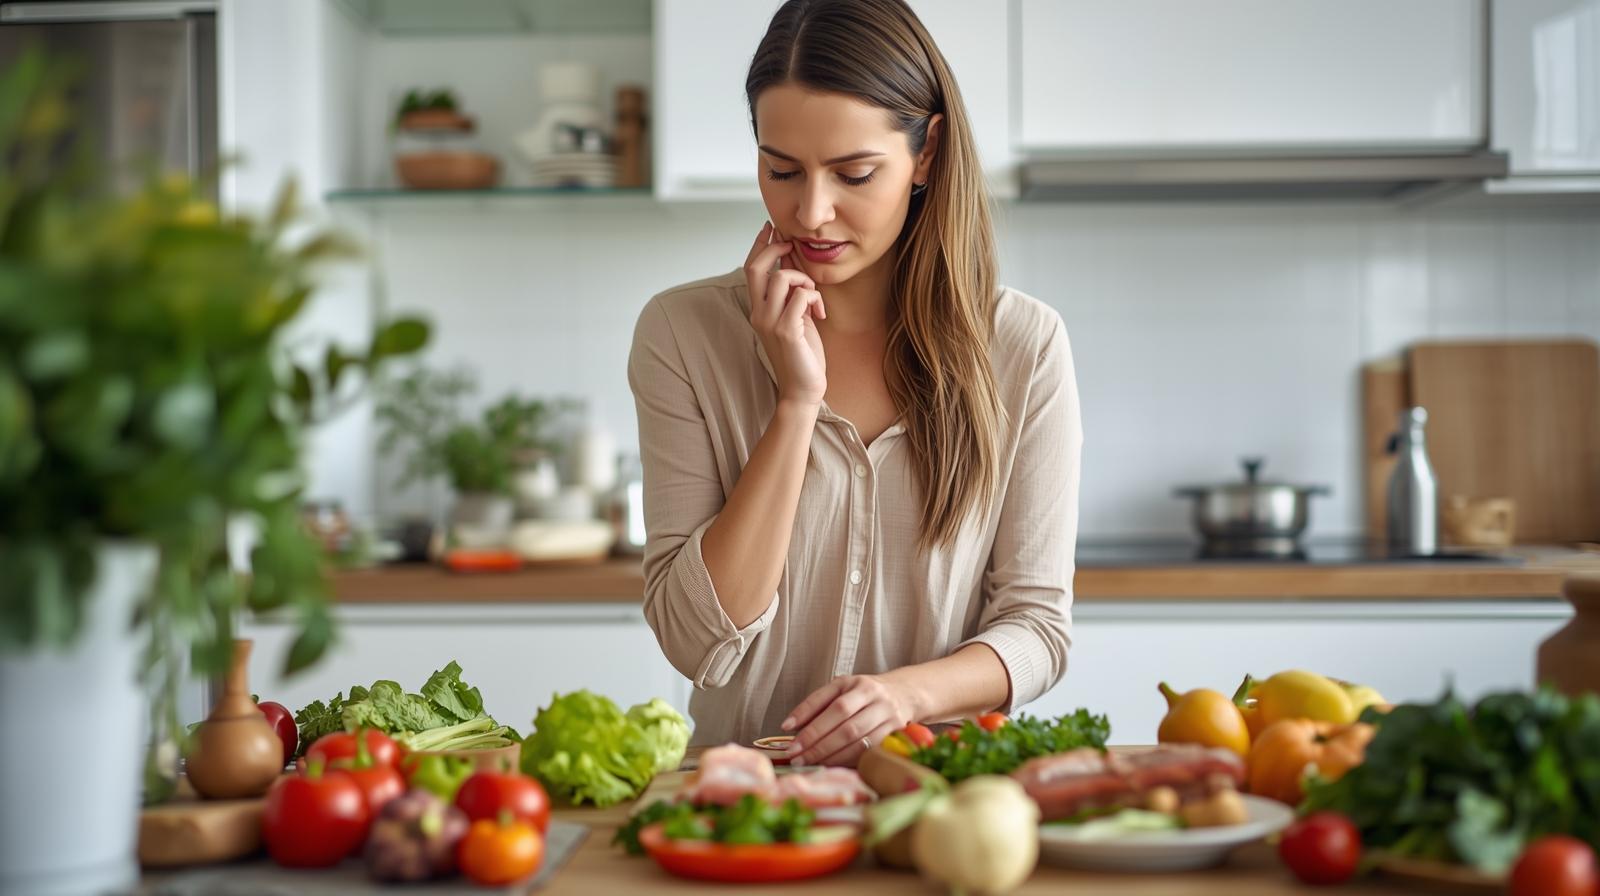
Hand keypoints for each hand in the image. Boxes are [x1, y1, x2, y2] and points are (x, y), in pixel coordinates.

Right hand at [743, 222, 825, 408]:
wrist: (803, 389)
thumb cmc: (802, 354)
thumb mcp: (795, 318)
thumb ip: (790, 296)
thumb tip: (794, 269)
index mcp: (758, 309)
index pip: (750, 268)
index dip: (759, 245)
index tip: (771, 228)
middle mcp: (759, 314)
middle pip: (757, 268)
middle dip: (775, 249)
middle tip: (791, 245)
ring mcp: (770, 323)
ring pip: (782, 279)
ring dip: (804, 279)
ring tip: (814, 296)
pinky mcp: (787, 331)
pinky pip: (801, 296)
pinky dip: (814, 297)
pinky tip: (820, 313)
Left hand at [780, 674, 918, 766]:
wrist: (904, 694)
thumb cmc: (864, 694)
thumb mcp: (841, 689)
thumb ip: (816, 704)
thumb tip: (790, 726)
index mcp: (859, 685)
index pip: (832, 704)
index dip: (810, 721)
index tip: (788, 735)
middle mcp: (877, 700)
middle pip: (846, 726)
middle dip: (818, 745)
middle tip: (796, 757)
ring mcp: (890, 718)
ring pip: (858, 742)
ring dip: (831, 757)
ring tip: (809, 763)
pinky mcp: (896, 736)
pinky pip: (869, 753)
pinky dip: (848, 761)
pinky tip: (832, 766)